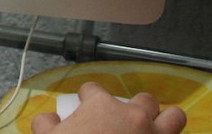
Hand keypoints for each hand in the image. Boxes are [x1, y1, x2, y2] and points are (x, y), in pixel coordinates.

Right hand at [31, 82, 185, 133]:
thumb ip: (45, 123)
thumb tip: (50, 118)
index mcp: (101, 106)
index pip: (93, 89)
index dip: (87, 97)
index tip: (85, 106)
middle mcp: (132, 114)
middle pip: (142, 99)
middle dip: (135, 107)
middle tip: (124, 121)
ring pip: (173, 116)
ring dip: (165, 120)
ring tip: (155, 128)